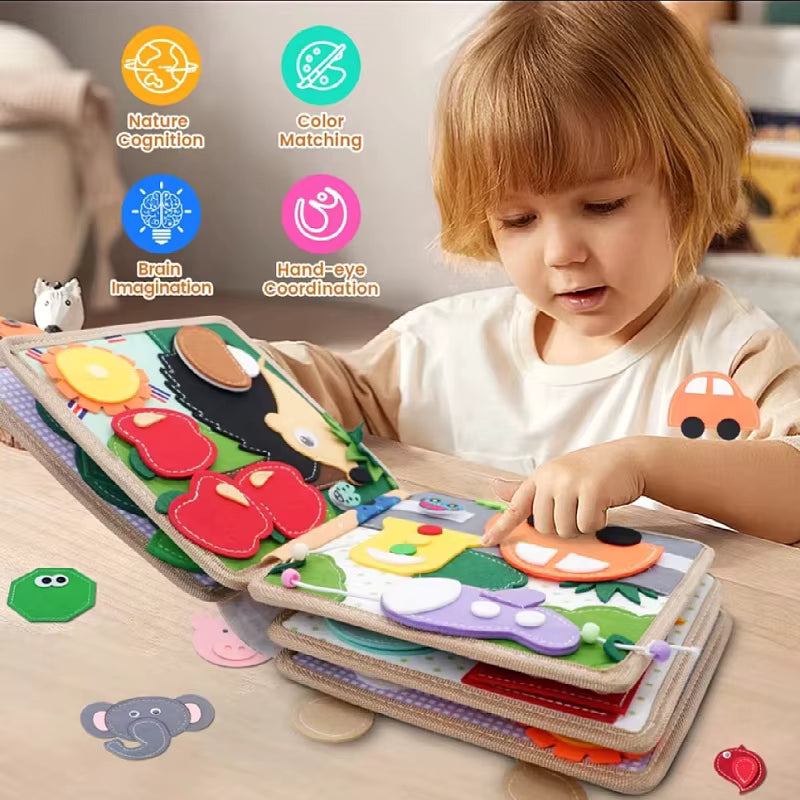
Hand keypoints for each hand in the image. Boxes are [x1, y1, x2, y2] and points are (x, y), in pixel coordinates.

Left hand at [481, 438, 647, 544]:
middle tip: (578, 508)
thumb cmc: (591, 472)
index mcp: (540, 477)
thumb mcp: (557, 476)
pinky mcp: (591, 490)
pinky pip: (587, 526)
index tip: (485, 542)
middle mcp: (550, 478)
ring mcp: (570, 482)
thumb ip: (529, 488)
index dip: (502, 526)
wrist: (628, 459)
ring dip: (582, 526)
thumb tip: (495, 487)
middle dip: (564, 527)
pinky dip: (598, 522)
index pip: (516, 505)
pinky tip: (603, 505)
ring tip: (591, 505)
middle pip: (545, 527)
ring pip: (565, 530)